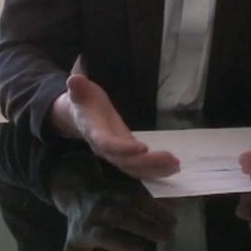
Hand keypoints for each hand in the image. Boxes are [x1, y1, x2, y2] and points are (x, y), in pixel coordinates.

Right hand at [52, 74, 178, 178]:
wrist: (80, 116)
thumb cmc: (84, 101)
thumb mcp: (80, 91)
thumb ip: (78, 87)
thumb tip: (74, 80)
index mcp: (94, 132)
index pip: (108, 144)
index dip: (123, 148)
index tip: (143, 148)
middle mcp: (105, 148)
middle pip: (125, 161)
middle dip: (148, 162)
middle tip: (171, 158)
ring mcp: (116, 154)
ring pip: (134, 168)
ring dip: (156, 169)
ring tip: (176, 165)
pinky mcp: (126, 155)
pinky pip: (139, 168)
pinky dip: (155, 170)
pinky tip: (173, 167)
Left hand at [53, 185, 175, 250]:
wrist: (78, 193)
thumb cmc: (80, 227)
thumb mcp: (73, 249)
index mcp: (90, 229)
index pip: (104, 236)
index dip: (121, 241)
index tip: (140, 249)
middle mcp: (102, 211)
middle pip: (123, 216)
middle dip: (145, 225)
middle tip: (166, 236)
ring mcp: (114, 197)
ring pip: (135, 202)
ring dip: (155, 211)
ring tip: (173, 223)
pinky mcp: (124, 188)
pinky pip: (142, 192)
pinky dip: (157, 200)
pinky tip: (173, 208)